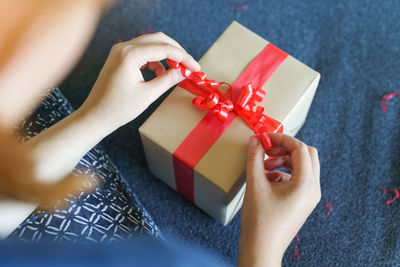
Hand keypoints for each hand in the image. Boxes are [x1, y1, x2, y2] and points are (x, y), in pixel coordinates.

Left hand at [78, 32, 200, 131]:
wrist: (95, 116)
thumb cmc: (118, 108)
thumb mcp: (148, 94)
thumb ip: (168, 80)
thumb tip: (184, 72)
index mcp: (130, 54)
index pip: (164, 49)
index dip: (184, 58)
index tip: (196, 68)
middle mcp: (124, 47)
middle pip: (158, 39)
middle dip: (176, 52)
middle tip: (189, 66)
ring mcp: (120, 51)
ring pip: (151, 44)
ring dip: (166, 55)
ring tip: (176, 72)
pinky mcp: (119, 57)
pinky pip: (142, 52)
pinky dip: (154, 60)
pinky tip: (159, 74)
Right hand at [238, 133, 320, 266]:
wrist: (262, 249)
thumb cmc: (260, 221)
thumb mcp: (255, 185)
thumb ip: (255, 159)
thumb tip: (255, 140)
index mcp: (306, 184)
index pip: (300, 149)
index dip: (282, 138)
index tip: (264, 138)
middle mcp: (313, 189)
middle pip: (307, 155)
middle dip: (286, 148)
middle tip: (267, 149)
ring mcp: (309, 197)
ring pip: (303, 166)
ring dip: (284, 160)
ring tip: (263, 166)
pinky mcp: (303, 202)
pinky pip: (298, 179)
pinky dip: (283, 173)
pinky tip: (266, 180)